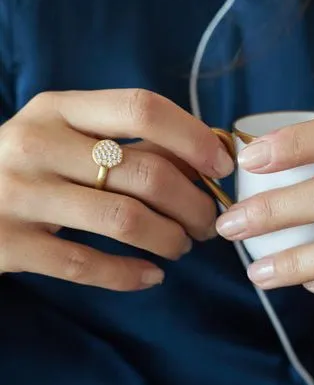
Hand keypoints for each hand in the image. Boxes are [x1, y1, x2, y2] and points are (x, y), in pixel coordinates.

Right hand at [0, 89, 233, 290]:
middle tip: (208, 223)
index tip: (222, 167)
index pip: (142, 108)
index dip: (194, 138)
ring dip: (171, 239)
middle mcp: (37, 144)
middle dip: (195, 205)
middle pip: (147, 174)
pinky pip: (88, 265)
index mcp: (59, 108)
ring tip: (183, 246)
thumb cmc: (30, 164)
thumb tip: (205, 157)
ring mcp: (19, 195)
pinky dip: (131, 274)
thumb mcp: (68, 135)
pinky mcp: (10, 244)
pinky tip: (152, 275)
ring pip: (126, 221)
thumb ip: (128, 140)